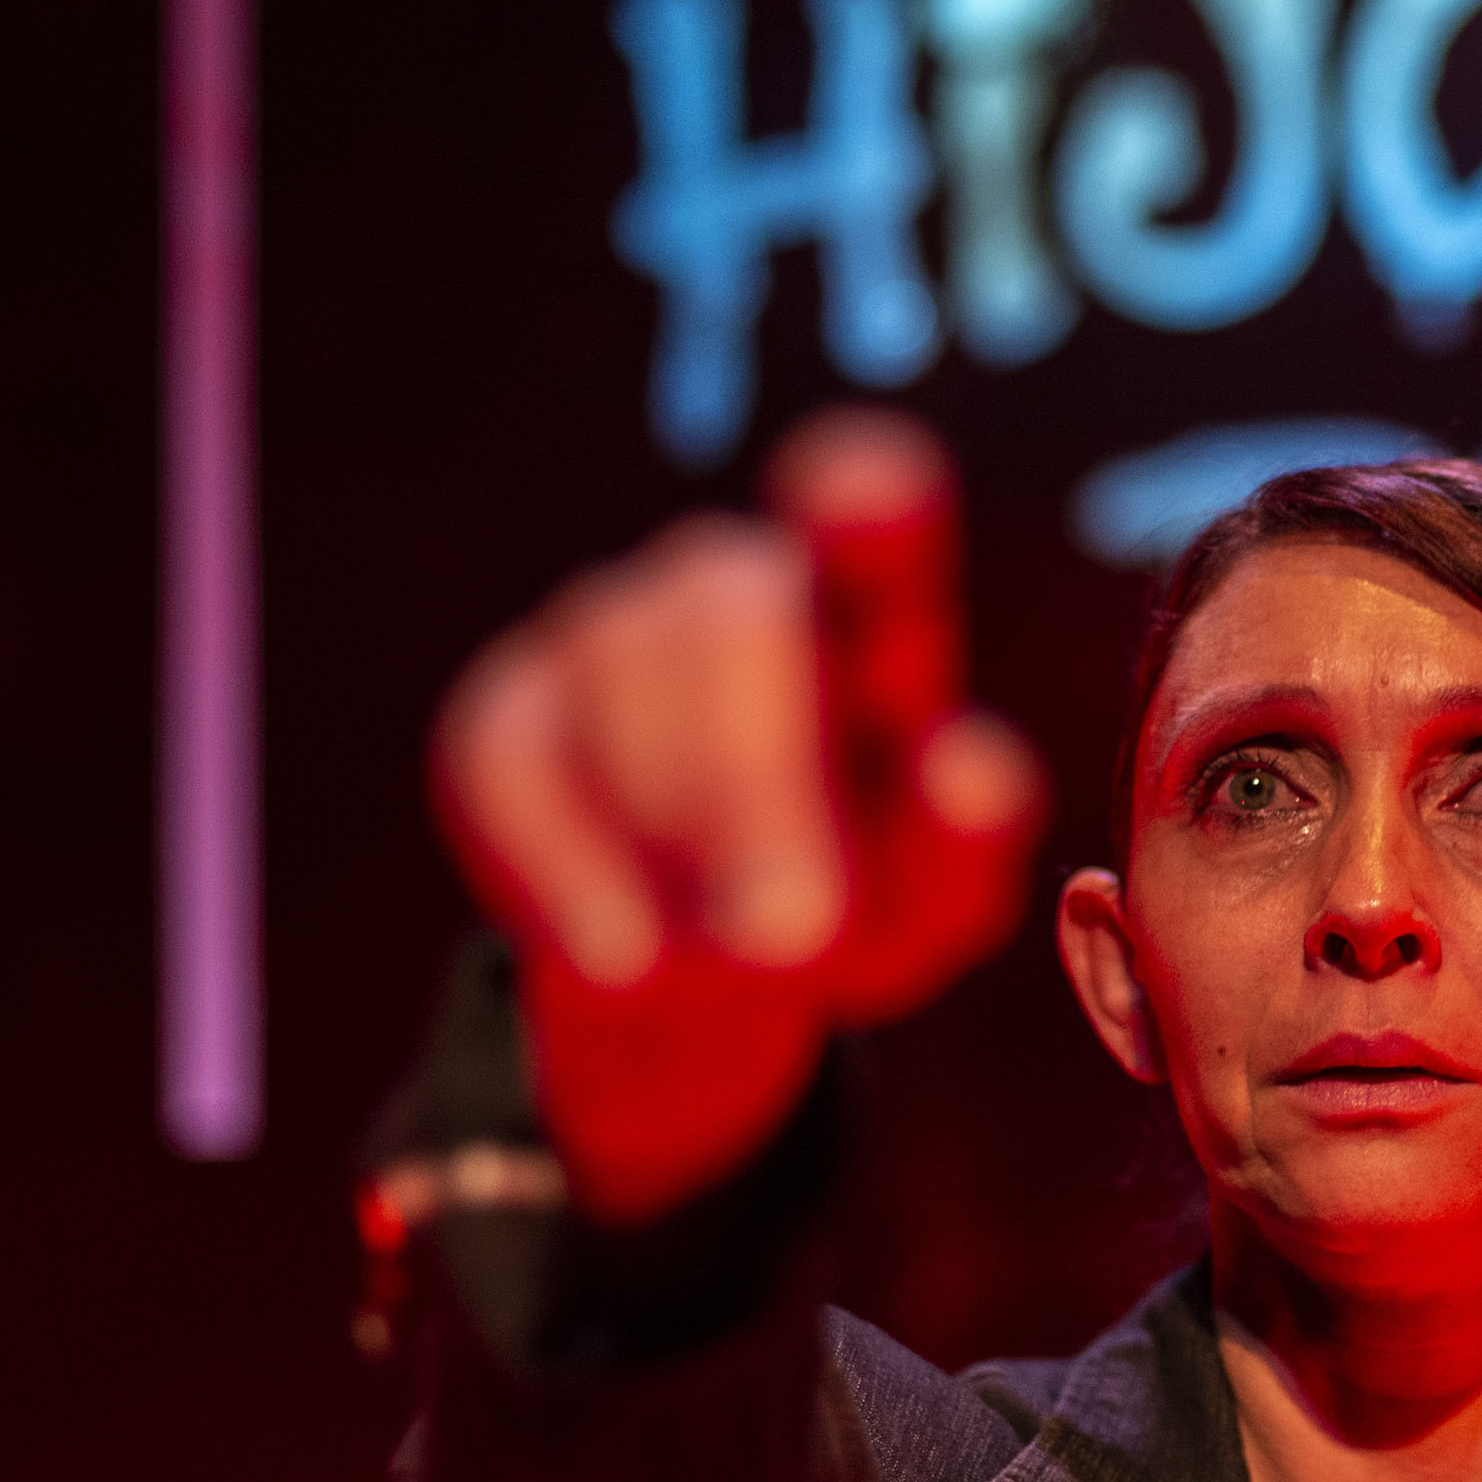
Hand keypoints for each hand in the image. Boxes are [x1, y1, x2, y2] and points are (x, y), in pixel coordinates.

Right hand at [431, 410, 1045, 1221]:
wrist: (703, 987)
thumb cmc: (850, 910)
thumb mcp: (930, 898)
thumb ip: (965, 837)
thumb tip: (976, 770)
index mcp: (868, 623)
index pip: (875, 539)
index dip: (869, 508)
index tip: (865, 494)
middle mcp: (737, 589)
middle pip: (738, 617)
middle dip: (759, 775)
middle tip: (793, 926)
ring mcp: (609, 633)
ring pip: (624, 679)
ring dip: (676, 832)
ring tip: (722, 957)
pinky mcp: (505, 711)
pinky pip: (515, 765)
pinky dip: (570, 868)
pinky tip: (623, 954)